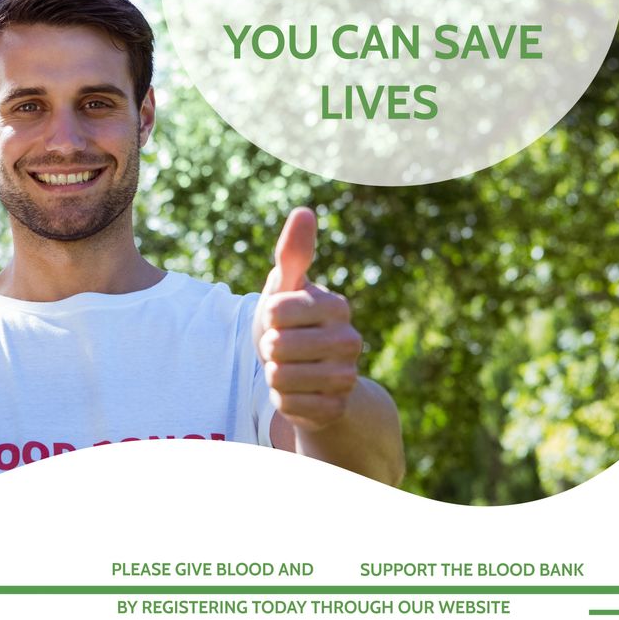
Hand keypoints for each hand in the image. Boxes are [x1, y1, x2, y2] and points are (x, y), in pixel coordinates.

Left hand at [253, 207, 361, 432]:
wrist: (307, 376)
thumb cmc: (290, 325)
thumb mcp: (285, 288)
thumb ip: (293, 254)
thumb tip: (304, 211)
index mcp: (337, 306)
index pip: (276, 310)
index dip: (268, 317)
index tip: (282, 321)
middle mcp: (350, 341)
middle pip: (277, 346)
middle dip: (269, 349)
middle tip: (284, 349)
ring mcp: (346, 377)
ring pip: (281, 377)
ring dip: (274, 375)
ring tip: (288, 369)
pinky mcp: (335, 408)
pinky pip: (289, 405)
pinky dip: (282, 400)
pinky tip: (296, 392)